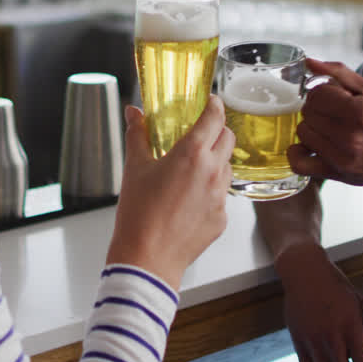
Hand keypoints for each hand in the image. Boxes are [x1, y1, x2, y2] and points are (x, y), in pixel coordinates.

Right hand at [106, 96, 234, 289]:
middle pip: (229, 138)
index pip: (215, 117)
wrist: (148, 259)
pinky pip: (222, 195)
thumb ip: (137, 135)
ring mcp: (221, 196)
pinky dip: (211, 190)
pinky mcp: (222, 217)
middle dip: (218, 131)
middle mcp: (212, 172)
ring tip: (192, 169)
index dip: (215, 105)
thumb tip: (133, 113)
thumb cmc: (138, 215)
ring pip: (227, 167)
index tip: (211, 102)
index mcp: (191, 154)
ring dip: (215, 161)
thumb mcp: (134, 169)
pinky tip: (189, 199)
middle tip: (201, 133)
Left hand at [289, 59, 362, 193]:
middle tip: (333, 113)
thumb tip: (309, 61)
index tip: (334, 97)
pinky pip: (298, 161)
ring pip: (302, 131)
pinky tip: (311, 146)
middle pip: (308, 111)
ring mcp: (339, 156)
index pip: (317, 94)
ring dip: (312, 127)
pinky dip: (298, 152)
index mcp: (359, 111)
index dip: (323, 92)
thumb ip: (340, 73)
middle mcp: (348, 134)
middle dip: (318, 108)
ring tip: (329, 129)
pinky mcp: (333, 172)